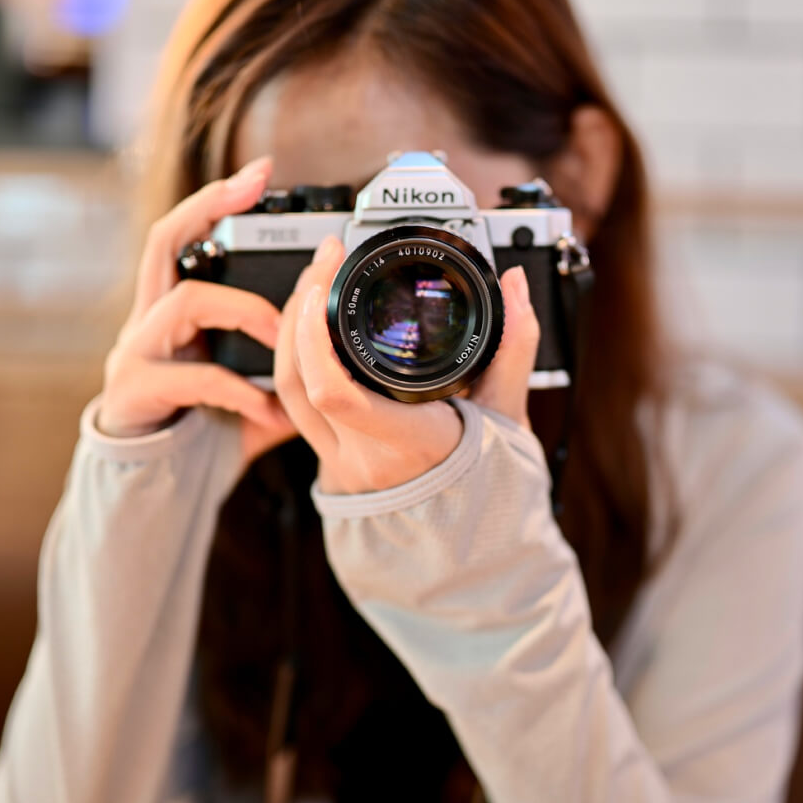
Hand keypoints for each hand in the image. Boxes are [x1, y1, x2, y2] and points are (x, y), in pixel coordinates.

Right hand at [98, 155, 296, 464]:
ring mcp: (135, 353)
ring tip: (284, 338)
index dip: (214, 200)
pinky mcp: (134, 391)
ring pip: (184, 303)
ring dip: (243, 313)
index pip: (182, 237)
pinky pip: (192, 378)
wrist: (150, 487)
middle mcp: (147, 321)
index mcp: (172, 313)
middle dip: (207, 205)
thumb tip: (337, 369)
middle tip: (254, 185)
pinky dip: (238, 393)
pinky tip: (267, 412)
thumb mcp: (248, 398)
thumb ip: (285, 379)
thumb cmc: (198, 431)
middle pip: (163, 241)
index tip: (260, 172)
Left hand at [273, 235, 540, 494]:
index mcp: (408, 444)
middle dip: (300, 310)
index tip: (324, 286)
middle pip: (298, 380)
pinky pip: (295, 404)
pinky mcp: (328, 457)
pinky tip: (311, 325)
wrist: (465, 540)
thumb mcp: (509, 413)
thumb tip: (514, 284)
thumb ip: (515, 345)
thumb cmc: (488, 481)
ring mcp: (338, 461)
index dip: (313, 338)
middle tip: (325, 261)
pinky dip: (296, 357)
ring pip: (287, 391)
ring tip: (315, 282)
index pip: (334, 395)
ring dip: (289, 330)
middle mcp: (364, 457)